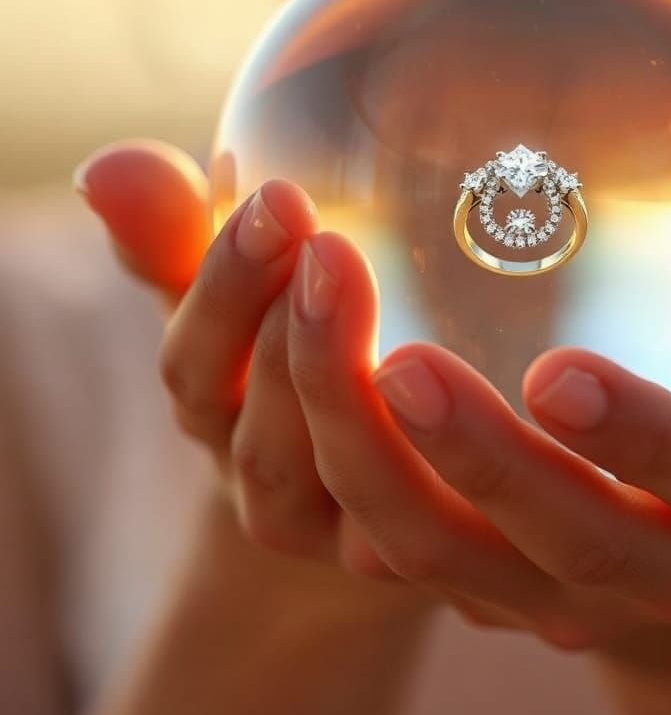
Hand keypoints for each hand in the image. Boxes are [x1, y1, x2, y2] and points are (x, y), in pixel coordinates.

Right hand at [71, 139, 423, 596]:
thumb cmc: (292, 358)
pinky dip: (468, 455)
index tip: (277, 200)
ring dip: (366, 401)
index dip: (225, 289)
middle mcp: (274, 493)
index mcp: (217, 420)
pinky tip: (520, 387)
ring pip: (352, 484)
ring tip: (408, 327)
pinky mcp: (438, 547)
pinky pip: (451, 516)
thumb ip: (179, 237)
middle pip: (264, 440)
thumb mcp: (240, 294)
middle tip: (338, 249)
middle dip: (297, 341)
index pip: (195, 371)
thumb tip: (107, 168)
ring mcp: (355, 536)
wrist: (383, 473)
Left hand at [285, 215, 670, 649]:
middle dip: (476, 458)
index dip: (644, 440)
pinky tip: (291, 354)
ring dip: (371, 457)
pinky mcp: (480, 580)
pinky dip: (333, 462)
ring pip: (443, 554)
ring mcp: (554, 590)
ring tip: (315, 329)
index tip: (560, 371)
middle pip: (558, 541)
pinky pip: (389, 539)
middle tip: (395, 355)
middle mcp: (656, 569)